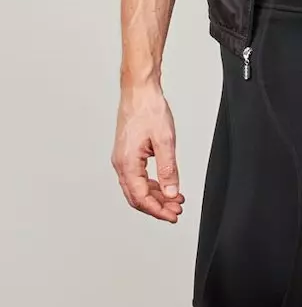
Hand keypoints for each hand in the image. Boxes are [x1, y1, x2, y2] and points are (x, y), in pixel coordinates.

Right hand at [111, 83, 184, 222]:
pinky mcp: (127, 153)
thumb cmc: (148, 109)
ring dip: (155, 197)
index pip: (141, 198)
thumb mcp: (165, 141)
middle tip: (175, 212)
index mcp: (127, 163)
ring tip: (174, 201)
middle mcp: (121, 163)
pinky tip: (165, 186)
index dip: (158, 210)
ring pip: (137, 188)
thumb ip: (168, 170)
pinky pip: (137, 177)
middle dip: (157, 207)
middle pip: (137, 197)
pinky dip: (151, 185)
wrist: (139, 90)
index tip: (172, 216)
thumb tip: (170, 192)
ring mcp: (123, 158)